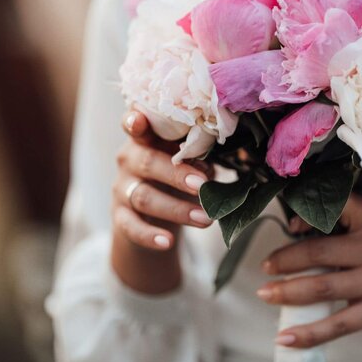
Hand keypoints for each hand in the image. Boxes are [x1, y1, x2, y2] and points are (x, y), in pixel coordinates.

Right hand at [110, 108, 212, 292]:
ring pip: (144, 196)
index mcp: (147, 137)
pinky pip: (131, 227)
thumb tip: (241, 151)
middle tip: (202, 186)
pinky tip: (167, 242)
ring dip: (177, 209)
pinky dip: (149, 235)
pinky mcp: (120, 216)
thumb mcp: (191, 160)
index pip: (136, 123)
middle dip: (176, 174)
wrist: (153, 215)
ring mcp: (122, 188)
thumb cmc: (177, 175)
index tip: (139, 120)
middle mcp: (130, 159)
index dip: (136, 119)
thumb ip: (205, 153)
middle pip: (148, 162)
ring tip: (205, 219)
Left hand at [258, 195, 361, 347]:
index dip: (307, 215)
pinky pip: (337, 324)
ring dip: (287, 291)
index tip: (288, 225)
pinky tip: (287, 337)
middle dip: (285, 259)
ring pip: (322, 285)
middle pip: (319, 249)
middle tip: (264, 267)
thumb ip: (359, 234)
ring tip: (265, 294)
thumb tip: (313, 238)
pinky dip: (309, 332)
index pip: (338, 207)